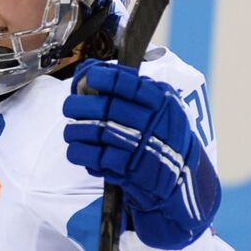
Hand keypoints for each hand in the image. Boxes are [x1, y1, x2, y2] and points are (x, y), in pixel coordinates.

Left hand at [64, 60, 220, 249]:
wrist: (180, 181)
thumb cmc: (159, 137)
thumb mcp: (154, 107)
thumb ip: (125, 87)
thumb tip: (86, 69)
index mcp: (163, 102)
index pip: (127, 82)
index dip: (100, 77)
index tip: (85, 78)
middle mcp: (156, 122)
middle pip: (104, 107)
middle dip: (77, 106)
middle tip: (70, 108)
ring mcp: (144, 148)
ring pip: (95, 132)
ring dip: (74, 131)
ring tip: (72, 132)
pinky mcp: (132, 172)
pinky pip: (94, 158)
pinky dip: (81, 154)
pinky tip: (81, 151)